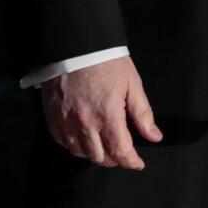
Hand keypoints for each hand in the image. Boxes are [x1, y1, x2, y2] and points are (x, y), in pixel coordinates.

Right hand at [40, 55, 163, 169]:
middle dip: (114, 160)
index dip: (131, 162)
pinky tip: (84, 139)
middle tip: (121, 153)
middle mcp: (85, 123)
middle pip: (100, 157)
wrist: (75, 44)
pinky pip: (63, 142)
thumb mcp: (131, 84)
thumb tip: (154, 136)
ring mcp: (66, 121)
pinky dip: (75, 146)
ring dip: (95, 154)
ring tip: (104, 147)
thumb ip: (142, 113)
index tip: (138, 163)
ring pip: (81, 153)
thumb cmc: (107, 62)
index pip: (120, 152)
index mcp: (108, 115)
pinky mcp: (52, 117)